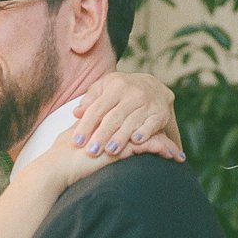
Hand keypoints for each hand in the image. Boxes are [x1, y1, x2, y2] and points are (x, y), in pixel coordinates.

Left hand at [70, 70, 185, 160]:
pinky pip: (152, 124)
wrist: (154, 85)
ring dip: (121, 137)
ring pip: (132, 121)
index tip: (76, 142)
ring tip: (109, 151)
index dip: (86, 125)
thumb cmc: (122, 90)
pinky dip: (145, 132)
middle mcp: (133, 93)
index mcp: (115, 86)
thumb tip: (77, 113)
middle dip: (102, 135)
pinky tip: (136, 142)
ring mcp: (148, 103)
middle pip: (114, 117)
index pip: (97, 108)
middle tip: (91, 151)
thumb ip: (90, 100)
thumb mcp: (105, 88)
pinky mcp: (161, 113)